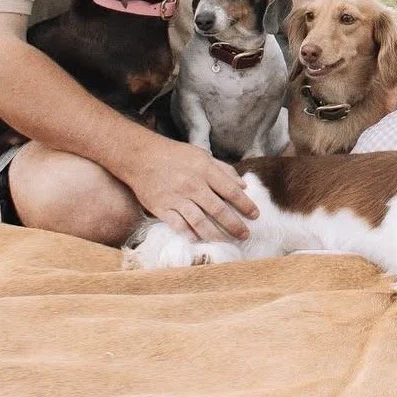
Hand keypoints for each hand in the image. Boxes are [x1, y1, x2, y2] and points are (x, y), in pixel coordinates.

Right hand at [124, 135, 258, 241]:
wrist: (141, 156)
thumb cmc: (175, 155)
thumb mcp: (202, 155)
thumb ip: (223, 170)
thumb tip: (243, 185)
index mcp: (205, 170)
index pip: (231, 190)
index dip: (245, 204)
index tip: (255, 215)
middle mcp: (193, 185)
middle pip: (218, 210)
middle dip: (235, 225)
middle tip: (245, 235)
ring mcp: (177, 198)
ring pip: (200, 221)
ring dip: (216, 234)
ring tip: (227, 242)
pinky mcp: (162, 208)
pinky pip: (178, 225)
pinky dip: (190, 234)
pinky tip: (199, 240)